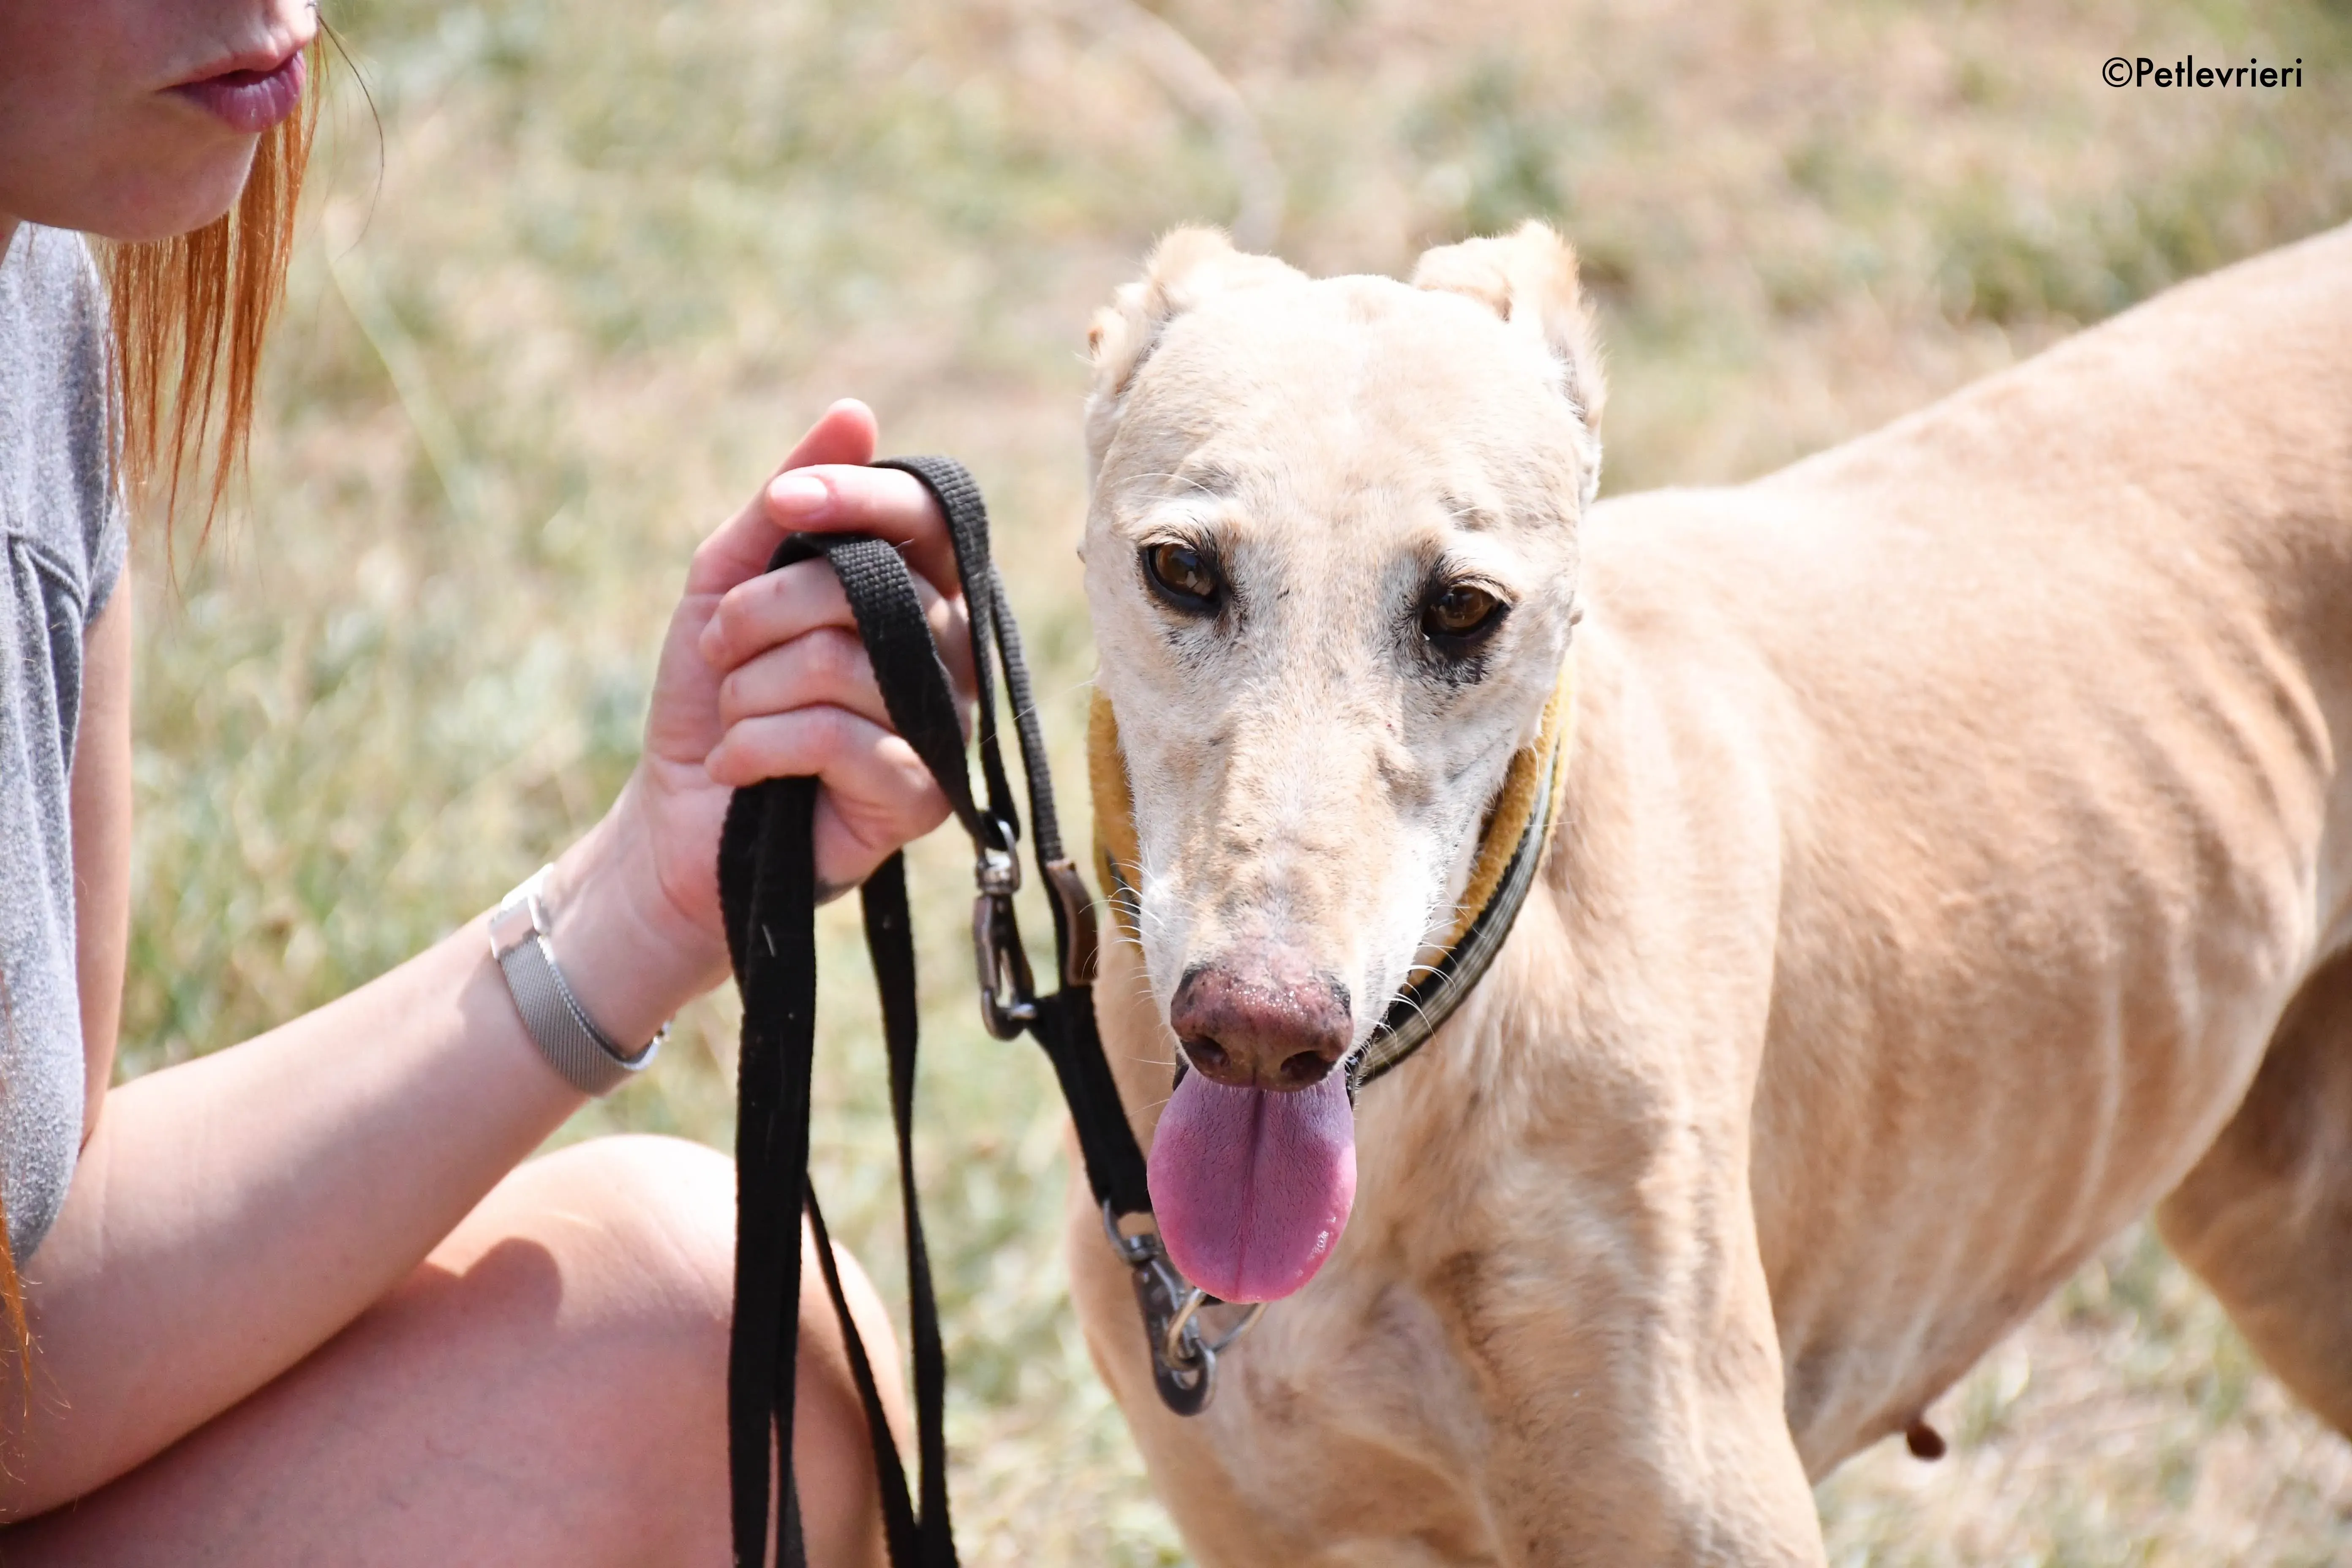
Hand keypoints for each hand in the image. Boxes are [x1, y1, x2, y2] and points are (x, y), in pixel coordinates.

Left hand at [547, 400, 976, 1026]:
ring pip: (845, 664)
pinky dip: (758, 746)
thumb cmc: (711, 697)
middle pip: (871, 588)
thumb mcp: (726, 584)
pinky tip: (739, 767)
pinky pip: (838, 738)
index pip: (925, 516)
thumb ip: (786, 505)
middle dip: (763, 613)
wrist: (674, 825)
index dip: (856, 496)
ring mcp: (944, 727)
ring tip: (732, 718)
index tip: (782, 502)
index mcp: (915, 593)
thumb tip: (854, 411)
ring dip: (750, 690)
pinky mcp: (923, 797)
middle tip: (719, 652)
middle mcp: (948, 654)